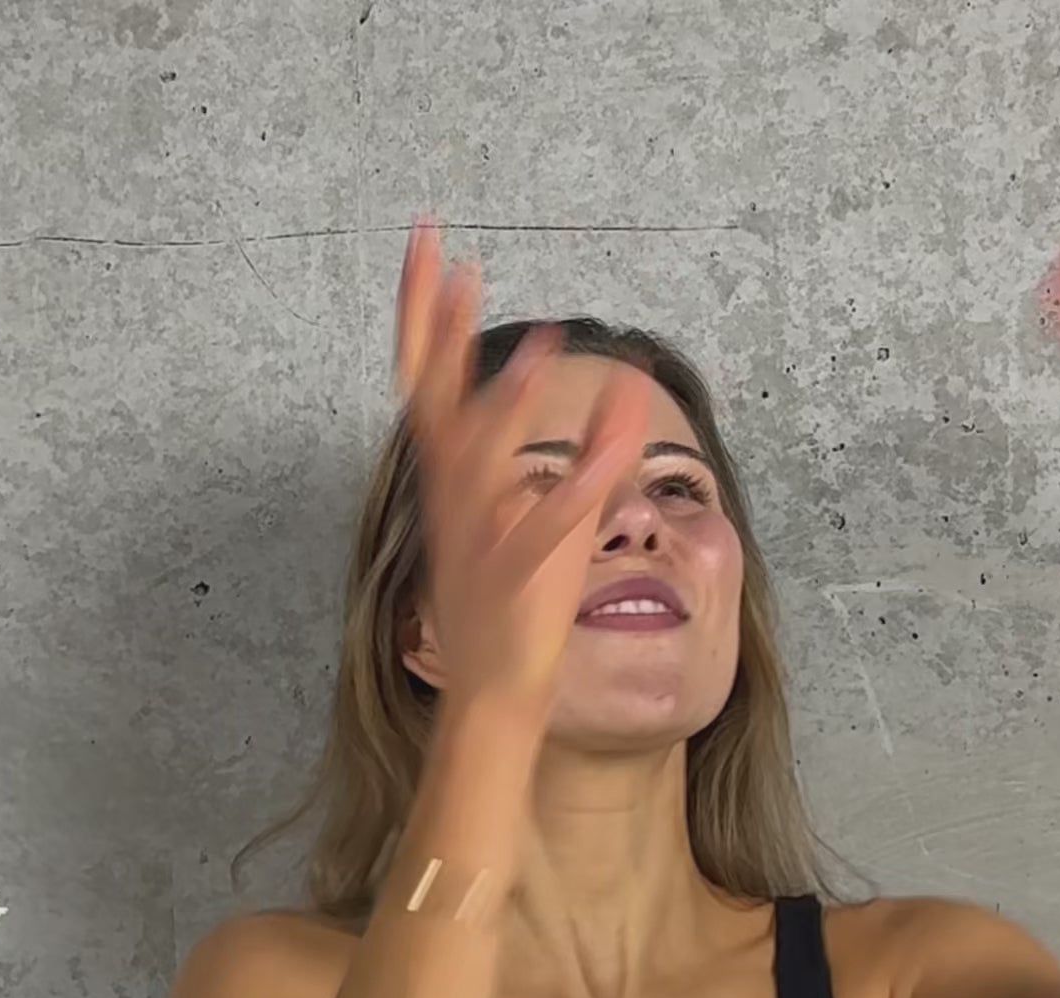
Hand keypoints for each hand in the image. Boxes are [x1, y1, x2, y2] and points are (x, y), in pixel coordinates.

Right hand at [394, 222, 649, 717]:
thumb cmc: (516, 604)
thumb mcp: (555, 513)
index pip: (431, 381)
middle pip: (435, 400)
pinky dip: (570, 497)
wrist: (494, 692)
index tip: (430, 243)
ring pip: (483, 462)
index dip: (428, 313)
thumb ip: (594, 448)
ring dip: (506, 406)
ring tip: (536, 348)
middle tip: (438, 250)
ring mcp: (479, 539)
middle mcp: (458, 500)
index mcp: (457, 480)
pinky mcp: (515, 579)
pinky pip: (543, 533)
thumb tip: (631, 385)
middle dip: (435, 326)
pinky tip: (603, 464)